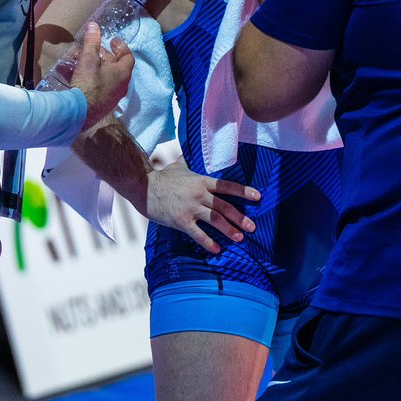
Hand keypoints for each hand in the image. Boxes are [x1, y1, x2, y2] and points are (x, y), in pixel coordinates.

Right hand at [69, 23, 133, 129]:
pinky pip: (99, 88)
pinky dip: (91, 79)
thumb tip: (94, 26)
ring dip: (95, 67)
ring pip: (106, 77)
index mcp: (123, 74)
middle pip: (116, 67)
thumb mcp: (89, 58)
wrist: (79, 112)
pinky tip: (76, 76)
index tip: (112, 40)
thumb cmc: (88, 83)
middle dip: (104, 56)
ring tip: (80, 60)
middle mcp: (121, 86)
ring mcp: (112, 97)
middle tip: (93, 50)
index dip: (121, 47)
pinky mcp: (102, 106)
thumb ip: (92, 42)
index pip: (128, 57)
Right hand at [143, 156, 259, 253]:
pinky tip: (217, 249)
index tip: (257, 197)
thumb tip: (192, 151)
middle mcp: (199, 194)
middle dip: (240, 217)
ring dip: (229, 230)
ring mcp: (190, 208)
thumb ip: (189, 161)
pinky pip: (198, 234)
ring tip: (239, 238)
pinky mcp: (181, 221)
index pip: (226, 186)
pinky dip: (208, 243)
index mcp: (201, 181)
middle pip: (224, 206)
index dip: (243, 191)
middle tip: (252, 227)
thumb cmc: (162, 177)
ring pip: (215, 220)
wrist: (144, 187)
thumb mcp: (178, 165)